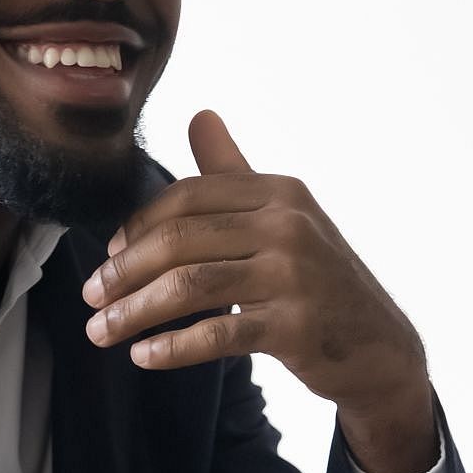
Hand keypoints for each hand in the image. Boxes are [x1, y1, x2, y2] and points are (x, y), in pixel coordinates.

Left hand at [82, 110, 436, 472]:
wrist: (380, 347)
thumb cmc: (322, 281)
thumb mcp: (286, 218)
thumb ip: (236, 172)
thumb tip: (200, 115)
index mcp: (280, 193)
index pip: (187, 197)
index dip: (137, 227)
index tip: (109, 257)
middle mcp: (289, 226)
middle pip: (180, 241)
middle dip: (123, 272)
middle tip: (92, 299)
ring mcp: (294, 276)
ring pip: (189, 287)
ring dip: (134, 313)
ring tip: (103, 332)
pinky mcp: (296, 326)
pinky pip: (218, 334)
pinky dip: (173, 347)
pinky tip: (145, 356)